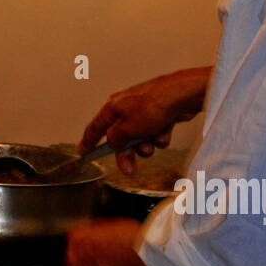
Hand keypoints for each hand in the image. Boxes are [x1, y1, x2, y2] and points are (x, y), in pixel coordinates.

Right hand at [81, 66, 212, 174]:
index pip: (95, 128)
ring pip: (139, 138)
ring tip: (153, 143)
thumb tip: (112, 143)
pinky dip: (159, 135)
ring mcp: (143, 111)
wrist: (183, 96)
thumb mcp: (128, 128)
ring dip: (146, 145)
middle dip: (126, 154)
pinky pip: (154, 133)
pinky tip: (165, 131)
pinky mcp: (159, 114)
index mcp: (113, 108)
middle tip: (130, 169)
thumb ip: (116, 139)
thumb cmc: (153, 106)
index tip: (83, 153)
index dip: (88, 142)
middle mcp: (126, 108)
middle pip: (120, 138)